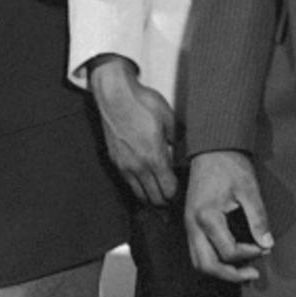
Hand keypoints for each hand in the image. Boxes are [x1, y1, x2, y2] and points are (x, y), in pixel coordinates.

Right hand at [88, 56, 178, 204]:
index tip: (181, 190)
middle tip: (172, 200)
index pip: (168, 189)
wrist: (114, 95)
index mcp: (154, 157)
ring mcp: (124, 165)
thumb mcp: (168, 117)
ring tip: (159, 197)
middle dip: (165, 201)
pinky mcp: (115, 160)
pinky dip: (138, 187)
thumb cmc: (141, 103)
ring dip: (150, 198)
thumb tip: (180, 147)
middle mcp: (138, 166)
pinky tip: (145, 183)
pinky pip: (128, 182)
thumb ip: (176, 137)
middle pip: (154, 198)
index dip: (176, 193)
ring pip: (139, 194)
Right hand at [184, 150, 273, 282]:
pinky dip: (214, 261)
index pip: (229, 251)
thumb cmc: (230, 165)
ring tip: (244, 270)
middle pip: (207, 266)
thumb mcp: (249, 189)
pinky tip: (231, 259)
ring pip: (199, 263)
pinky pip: (198, 252)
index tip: (265, 247)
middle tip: (253, 274)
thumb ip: (258, 218)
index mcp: (207, 216)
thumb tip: (268, 244)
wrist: (211, 148)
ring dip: (221, 271)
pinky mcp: (190, 223)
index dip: (250, 253)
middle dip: (231, 275)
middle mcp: (193, 225)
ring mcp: (189, 225)